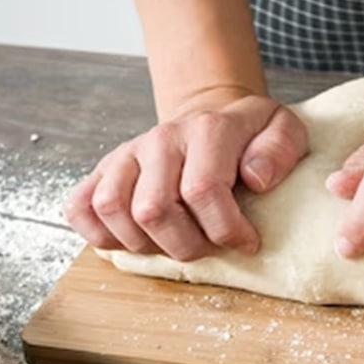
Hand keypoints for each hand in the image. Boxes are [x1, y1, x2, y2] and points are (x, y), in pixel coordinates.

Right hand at [63, 94, 306, 260]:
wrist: (208, 117)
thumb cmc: (248, 136)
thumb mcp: (284, 130)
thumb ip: (280, 149)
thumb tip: (255, 178)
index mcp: (206, 130)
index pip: (203, 191)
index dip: (226, 229)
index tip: (247, 241)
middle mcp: (159, 140)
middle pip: (153, 210)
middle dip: (186, 245)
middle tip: (210, 246)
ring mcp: (126, 154)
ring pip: (113, 210)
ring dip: (146, 244)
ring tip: (176, 242)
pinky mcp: (103, 170)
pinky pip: (80, 207)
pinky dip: (101, 234)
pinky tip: (135, 238)